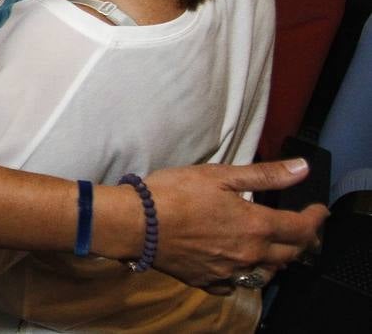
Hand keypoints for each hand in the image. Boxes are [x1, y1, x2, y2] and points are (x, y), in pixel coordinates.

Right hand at [140, 159, 327, 288]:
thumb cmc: (174, 193)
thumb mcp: (219, 174)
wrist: (135, 223)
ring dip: (277, 260)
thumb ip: (265, 175)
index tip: (320, 210)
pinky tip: (238, 265)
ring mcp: (228, 271)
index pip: (301, 228)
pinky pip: (235, 285)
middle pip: (290, 254)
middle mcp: (248, 254)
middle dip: (302, 240)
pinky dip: (244, 275)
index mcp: (255, 226)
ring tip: (274, 248)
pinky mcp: (207, 281)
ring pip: (267, 273)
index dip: (316, 218)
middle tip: (301, 228)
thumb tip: (302, 169)